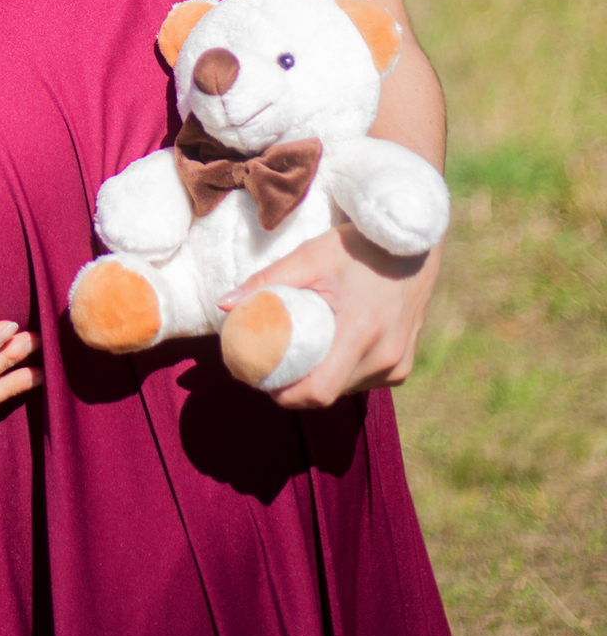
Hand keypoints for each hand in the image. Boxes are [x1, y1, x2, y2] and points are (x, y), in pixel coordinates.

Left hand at [218, 224, 441, 408]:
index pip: (318, 391)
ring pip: (346, 390)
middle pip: (329, 393)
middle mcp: (386, 356)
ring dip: (321, 379)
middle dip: (297, 385)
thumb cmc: (358, 246)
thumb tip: (223, 306)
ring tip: (302, 351)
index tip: (263, 378)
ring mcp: (399, 364)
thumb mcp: (310, 255)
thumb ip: (267, 282)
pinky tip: (332, 348)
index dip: (286, 393)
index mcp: (360, 332)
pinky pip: (364, 381)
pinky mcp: (405, 366)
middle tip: (274, 363)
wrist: (412, 242)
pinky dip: (343, 372)